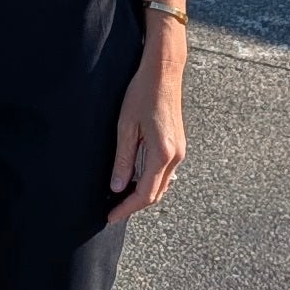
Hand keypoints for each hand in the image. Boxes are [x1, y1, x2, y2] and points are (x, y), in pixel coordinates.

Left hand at [110, 29, 185, 213]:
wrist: (164, 72)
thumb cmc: (142, 93)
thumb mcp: (126, 127)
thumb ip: (123, 159)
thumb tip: (117, 187)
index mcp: (162, 153)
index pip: (145, 194)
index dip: (126, 208)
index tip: (110, 217)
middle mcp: (175, 156)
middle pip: (156, 193)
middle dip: (134, 205)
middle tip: (112, 210)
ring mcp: (179, 151)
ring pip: (162, 184)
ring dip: (143, 194)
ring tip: (119, 198)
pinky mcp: (178, 145)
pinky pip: (164, 172)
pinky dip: (150, 181)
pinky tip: (134, 179)